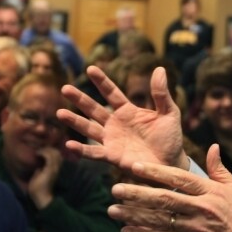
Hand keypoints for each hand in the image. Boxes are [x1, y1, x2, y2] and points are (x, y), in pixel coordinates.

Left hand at [28, 147, 61, 208]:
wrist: (40, 198)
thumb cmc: (38, 189)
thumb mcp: (39, 177)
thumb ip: (40, 171)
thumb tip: (38, 166)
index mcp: (56, 170)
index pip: (57, 156)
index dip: (50, 151)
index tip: (41, 152)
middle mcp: (58, 168)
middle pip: (57, 153)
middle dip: (48, 149)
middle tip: (39, 150)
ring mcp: (55, 168)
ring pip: (54, 153)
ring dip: (45, 150)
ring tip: (38, 152)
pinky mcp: (50, 169)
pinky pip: (49, 156)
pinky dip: (43, 152)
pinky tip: (37, 153)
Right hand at [59, 66, 186, 171]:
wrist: (172, 163)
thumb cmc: (170, 138)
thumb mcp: (169, 113)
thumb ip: (161, 93)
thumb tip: (160, 69)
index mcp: (128, 111)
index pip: (112, 93)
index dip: (101, 81)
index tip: (90, 68)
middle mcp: (116, 124)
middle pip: (94, 109)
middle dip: (80, 99)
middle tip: (65, 88)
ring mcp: (112, 140)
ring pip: (89, 129)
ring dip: (74, 121)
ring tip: (60, 113)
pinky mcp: (112, 156)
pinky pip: (94, 152)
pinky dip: (81, 149)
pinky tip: (69, 144)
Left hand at [109, 144, 231, 231]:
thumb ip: (220, 170)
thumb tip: (213, 147)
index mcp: (212, 192)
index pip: (179, 177)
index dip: (155, 172)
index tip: (134, 166)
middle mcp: (202, 209)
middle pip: (164, 198)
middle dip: (137, 193)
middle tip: (115, 188)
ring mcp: (196, 229)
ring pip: (159, 220)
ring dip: (133, 215)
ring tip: (113, 210)